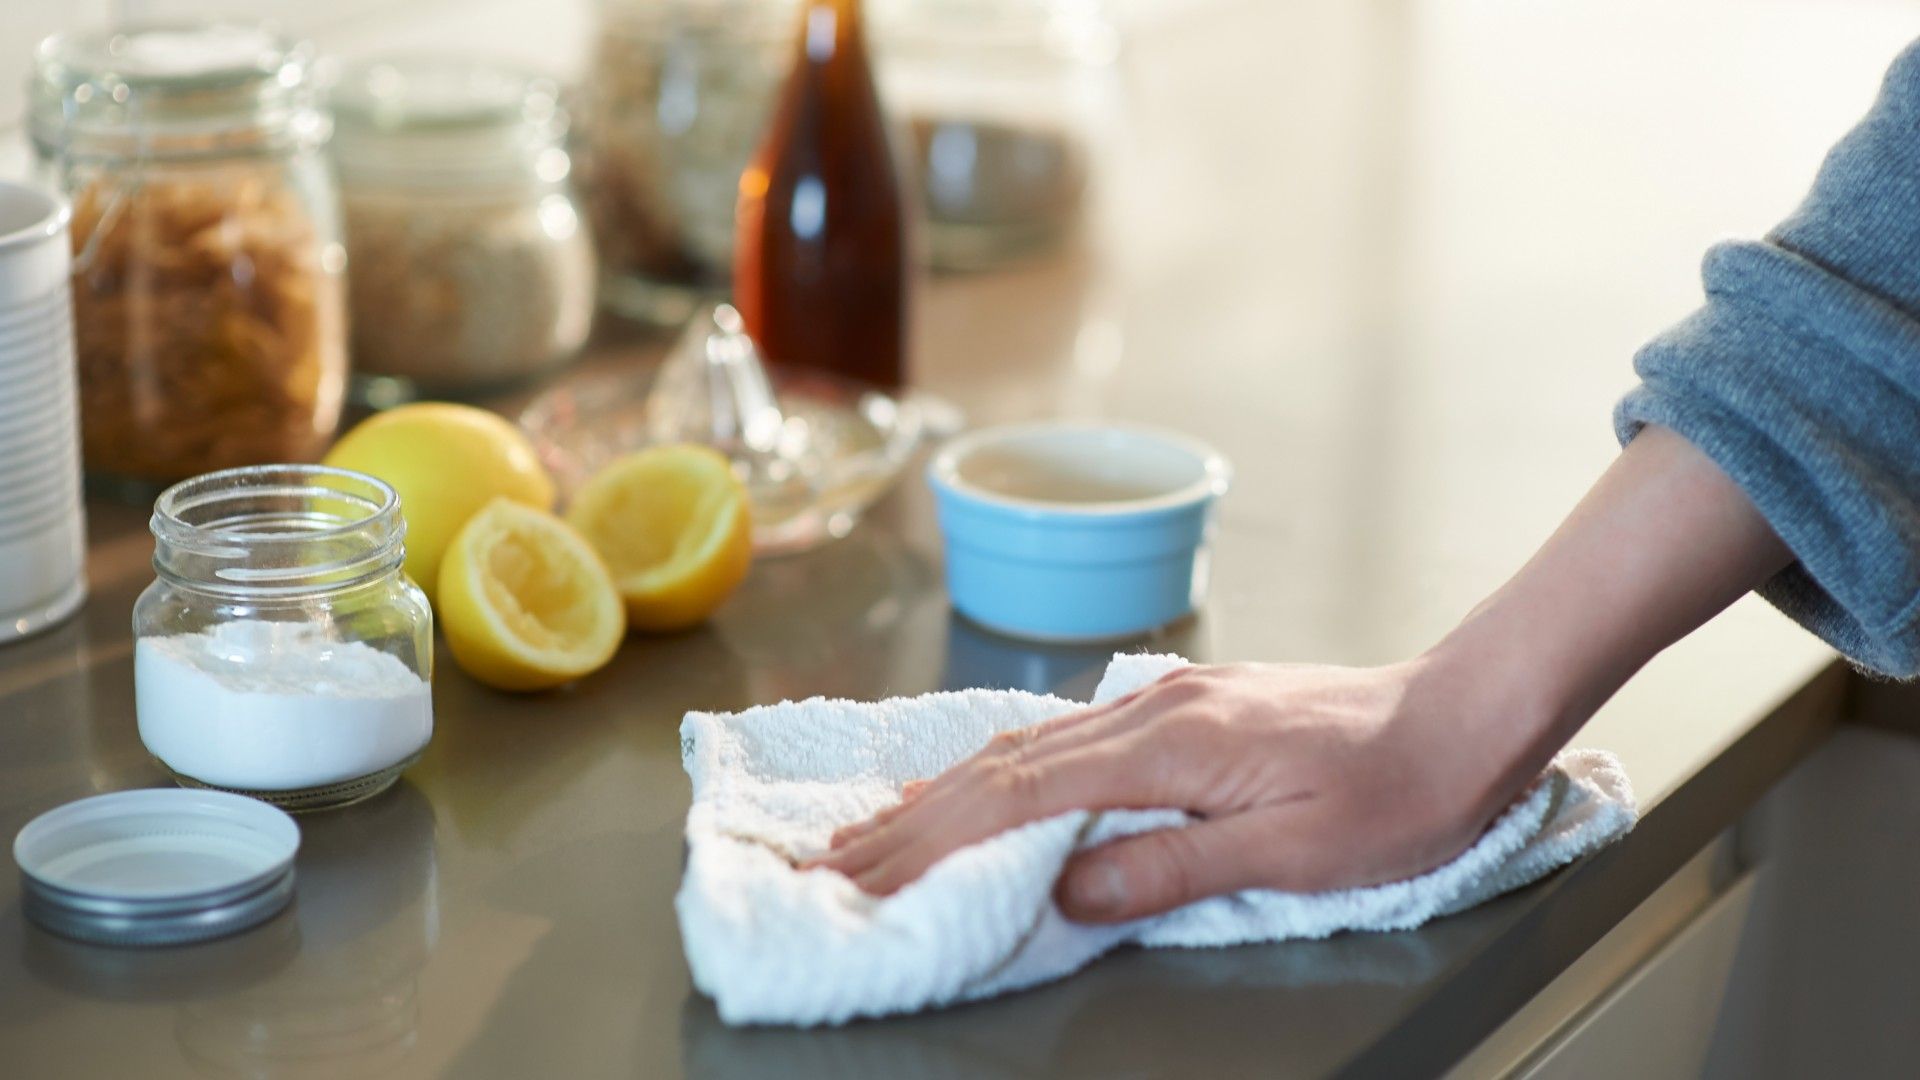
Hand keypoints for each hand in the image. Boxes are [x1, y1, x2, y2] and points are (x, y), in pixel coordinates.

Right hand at [812, 659, 1531, 922]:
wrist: (1460, 713)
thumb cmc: (1396, 791)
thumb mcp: (1296, 851)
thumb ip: (1176, 865)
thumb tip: (1068, 886)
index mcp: (1171, 743)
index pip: (1021, 795)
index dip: (932, 838)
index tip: (865, 873)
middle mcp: (1151, 708)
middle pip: (1003, 765)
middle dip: (912, 820)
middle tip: (835, 862)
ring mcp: (1162, 700)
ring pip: (1025, 744)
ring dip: (944, 792)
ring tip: (878, 828)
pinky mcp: (1181, 707)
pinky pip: (1064, 737)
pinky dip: (1000, 768)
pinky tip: (976, 783)